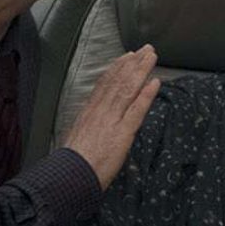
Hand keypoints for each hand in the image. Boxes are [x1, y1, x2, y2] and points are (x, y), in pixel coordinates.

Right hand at [62, 45, 159, 189]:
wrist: (69, 176)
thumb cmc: (72, 164)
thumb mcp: (76, 138)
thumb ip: (88, 126)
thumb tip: (92, 123)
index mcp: (89, 113)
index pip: (105, 84)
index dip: (117, 68)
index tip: (126, 57)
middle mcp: (100, 112)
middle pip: (118, 81)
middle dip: (133, 64)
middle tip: (145, 49)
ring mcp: (111, 120)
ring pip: (128, 90)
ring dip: (142, 71)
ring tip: (151, 57)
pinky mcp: (122, 133)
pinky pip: (136, 110)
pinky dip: (146, 95)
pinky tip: (155, 83)